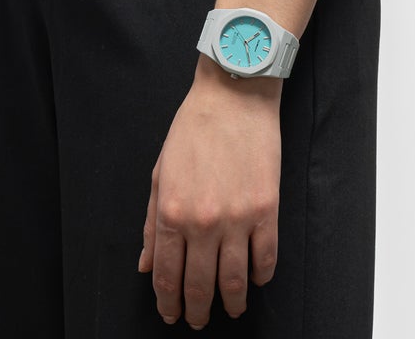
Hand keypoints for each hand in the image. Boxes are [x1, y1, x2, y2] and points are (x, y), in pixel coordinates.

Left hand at [138, 56, 281, 327]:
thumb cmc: (193, 129)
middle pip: (200, 286)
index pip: (167, 275)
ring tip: (230, 309)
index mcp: (172, 212)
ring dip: (232, 303)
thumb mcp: (160, 173)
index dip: (167, 302)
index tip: (171, 313)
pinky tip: (255, 279)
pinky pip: (266, 259)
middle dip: (196, 310)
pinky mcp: (267, 210)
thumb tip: (146, 265)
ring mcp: (238, 219)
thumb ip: (152, 223)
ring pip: (236, 282)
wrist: (233, 97)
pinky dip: (261, 277)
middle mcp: (203, 223)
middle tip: (197, 319)